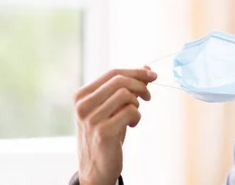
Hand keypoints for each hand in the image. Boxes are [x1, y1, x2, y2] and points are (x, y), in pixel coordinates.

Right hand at [73, 67, 156, 184]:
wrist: (96, 167)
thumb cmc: (106, 133)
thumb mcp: (113, 107)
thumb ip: (127, 87)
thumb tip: (147, 67)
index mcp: (81, 95)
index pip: (113, 73)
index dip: (136, 72)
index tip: (153, 75)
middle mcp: (83, 105)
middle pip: (120, 81)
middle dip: (140, 85)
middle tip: (148, 96)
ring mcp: (91, 119)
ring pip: (126, 95)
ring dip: (137, 103)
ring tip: (134, 115)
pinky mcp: (104, 132)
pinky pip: (131, 111)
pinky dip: (137, 116)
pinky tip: (131, 125)